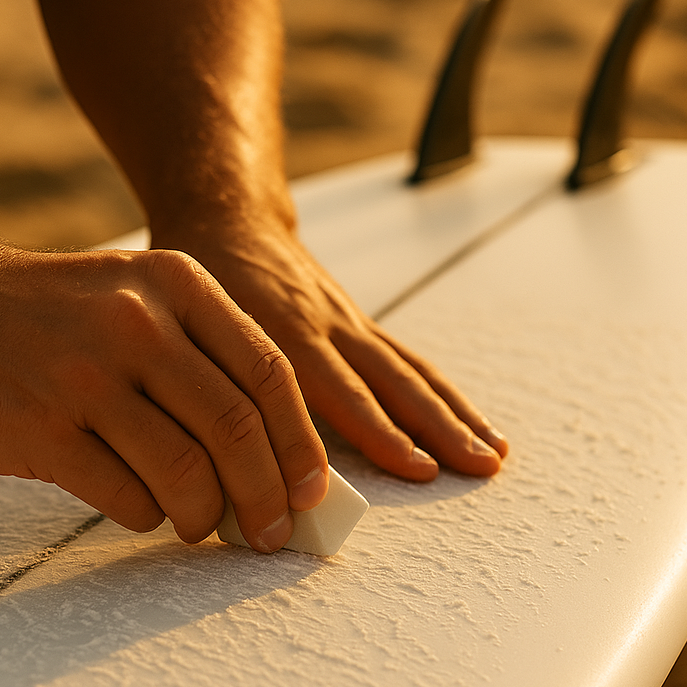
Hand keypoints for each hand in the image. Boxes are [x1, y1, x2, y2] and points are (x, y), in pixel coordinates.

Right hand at [0, 243, 328, 550]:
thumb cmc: (51, 317)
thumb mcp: (135, 299)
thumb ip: (202, 360)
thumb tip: (273, 460)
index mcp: (178, 286)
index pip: (269, 374)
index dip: (301, 445)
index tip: (311, 494)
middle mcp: (139, 322)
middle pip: (237, 430)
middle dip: (266, 498)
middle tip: (271, 534)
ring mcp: (86, 373)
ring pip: (187, 473)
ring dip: (206, 517)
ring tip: (199, 526)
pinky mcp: (40, 426)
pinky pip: (126, 497)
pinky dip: (147, 516)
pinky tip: (140, 508)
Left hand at [154, 213, 507, 481]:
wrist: (231, 219)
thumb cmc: (204, 281)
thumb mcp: (193, 323)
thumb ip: (212, 383)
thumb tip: (221, 466)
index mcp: (285, 329)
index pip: (340, 389)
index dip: (379, 430)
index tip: (416, 467)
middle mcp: (329, 326)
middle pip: (394, 381)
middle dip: (439, 427)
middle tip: (477, 467)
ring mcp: (350, 323)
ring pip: (412, 371)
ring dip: (455, 414)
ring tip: (492, 453)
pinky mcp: (359, 323)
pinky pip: (408, 361)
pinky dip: (440, 394)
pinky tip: (468, 421)